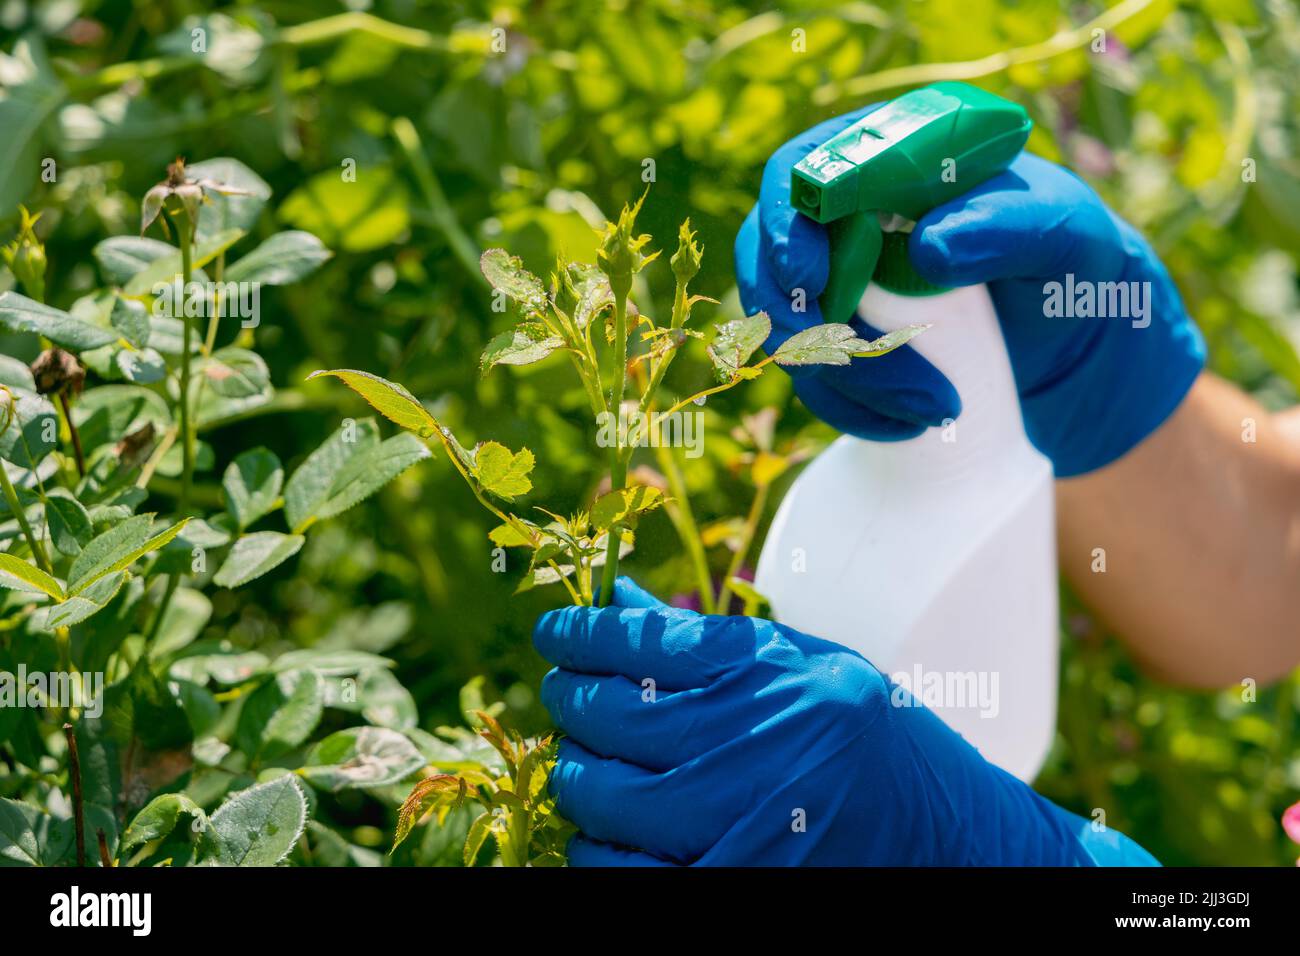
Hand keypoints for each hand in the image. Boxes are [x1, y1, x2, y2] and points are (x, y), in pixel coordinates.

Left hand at [533, 578, 1158, 865]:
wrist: (958, 842)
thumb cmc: (883, 743)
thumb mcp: (811, 668)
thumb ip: (712, 640)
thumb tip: (617, 600)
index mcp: (782, 676)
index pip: (648, 640)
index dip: (583, 633)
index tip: (555, 633)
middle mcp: (762, 744)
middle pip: (615, 714)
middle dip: (569, 699)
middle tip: (561, 692)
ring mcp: (748, 822)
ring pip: (607, 795)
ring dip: (575, 775)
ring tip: (580, 759)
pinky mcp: (737, 881)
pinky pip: (625, 871)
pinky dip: (595, 850)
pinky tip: (600, 831)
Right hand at [735, 110, 1204, 476]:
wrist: (1077, 341)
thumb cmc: (1072, 261)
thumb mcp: (1064, 233)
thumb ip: (1007, 225)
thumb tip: (927, 248)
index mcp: (890, 156)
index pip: (802, 169)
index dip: (785, 221)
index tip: (810, 279)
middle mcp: (847, 217)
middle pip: (769, 256)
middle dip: (797, 316)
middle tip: (849, 358)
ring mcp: (838, 285)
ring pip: (787, 329)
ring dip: (844, 378)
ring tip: (932, 405)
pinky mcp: (843, 346)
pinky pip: (815, 380)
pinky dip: (854, 409)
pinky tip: (912, 423)